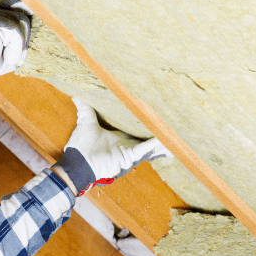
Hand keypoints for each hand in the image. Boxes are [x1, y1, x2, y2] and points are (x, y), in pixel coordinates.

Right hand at [0, 0, 30, 82]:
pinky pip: (16, 32)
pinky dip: (15, 49)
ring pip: (22, 22)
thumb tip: (31, 47)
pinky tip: (7, 58)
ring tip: (9, 59)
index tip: (38, 17)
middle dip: (26, 36)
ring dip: (20, 45)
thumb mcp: (4, 55)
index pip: (17, 2)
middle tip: (18, 57)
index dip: (28, 7)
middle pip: (23, 13)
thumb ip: (17, 47)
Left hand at [54, 99, 170, 195]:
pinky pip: (145, 149)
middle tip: (176, 124)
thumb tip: (76, 94)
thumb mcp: (86, 122)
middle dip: (161, 133)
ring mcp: (130, 151)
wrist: (77, 162)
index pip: (137, 128)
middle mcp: (128, 144)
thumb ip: (85, 108)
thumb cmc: (81, 146)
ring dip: (163, 140)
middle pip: (149, 138)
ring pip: (151, 145)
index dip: (147, 122)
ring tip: (179, 134)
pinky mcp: (129, 156)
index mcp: (120, 137)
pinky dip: (155, 144)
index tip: (157, 114)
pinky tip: (167, 140)